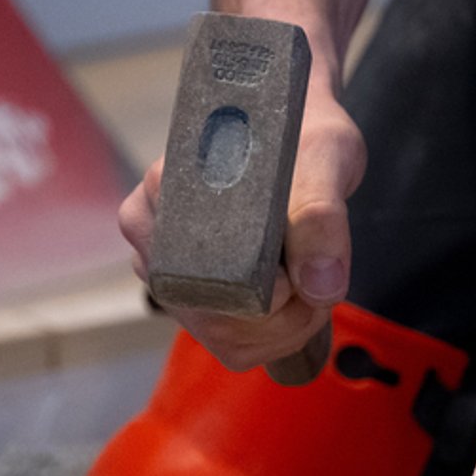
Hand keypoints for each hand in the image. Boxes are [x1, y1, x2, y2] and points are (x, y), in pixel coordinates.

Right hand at [118, 86, 365, 371]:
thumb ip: (321, 216)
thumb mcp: (325, 157)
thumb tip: (319, 287)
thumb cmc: (305, 135)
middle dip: (283, 318)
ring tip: (311, 282)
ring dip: (286, 326)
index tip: (304, 274)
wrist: (300, 132)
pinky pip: (232, 342)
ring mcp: (167, 271)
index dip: (267, 297)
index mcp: (162, 191)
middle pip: (215, 320)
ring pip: (227, 338)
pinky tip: (296, 297)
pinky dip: (277, 333)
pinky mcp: (191, 296)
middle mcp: (150, 235)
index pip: (204, 282)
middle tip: (320, 280)